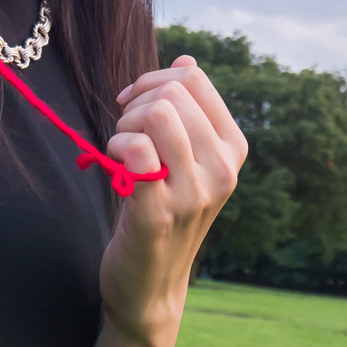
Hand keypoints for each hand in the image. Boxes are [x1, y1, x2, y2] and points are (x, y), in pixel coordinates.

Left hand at [99, 55, 248, 345]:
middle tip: (125, 131)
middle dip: (136, 102)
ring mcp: (195, 193)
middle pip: (172, 93)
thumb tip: (186, 61)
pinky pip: (135, 149)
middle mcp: (222, 169)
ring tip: (121, 148)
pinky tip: (114, 165)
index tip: (133, 103)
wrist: (150, 284)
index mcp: (233, 149)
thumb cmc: (162, 212)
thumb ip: (188, 113)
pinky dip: (116, 146)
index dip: (154, 79)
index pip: (194, 79)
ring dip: (126, 123)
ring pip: (158, 114)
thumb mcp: (186, 160)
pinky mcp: (159, 212)